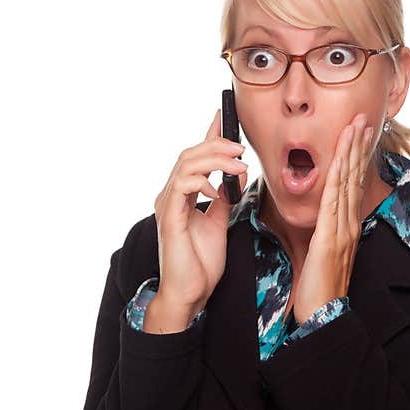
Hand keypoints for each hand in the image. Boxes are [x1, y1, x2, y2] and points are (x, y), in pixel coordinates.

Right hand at [152, 109, 248, 320]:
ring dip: (214, 159)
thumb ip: (225, 198)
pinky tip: (217, 190)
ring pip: (186, 164)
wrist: (190, 293)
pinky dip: (202, 182)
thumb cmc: (201, 263)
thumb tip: (237, 176)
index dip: (209, 135)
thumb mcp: (220, 223)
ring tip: (237, 165)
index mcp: (183, 194)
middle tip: (241, 149)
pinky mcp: (169, 217)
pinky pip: (182, 187)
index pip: (196, 157)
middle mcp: (171, 194)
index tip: (223, 117)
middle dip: (217, 145)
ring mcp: (167, 204)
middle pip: (190, 154)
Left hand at [291, 113, 373, 323]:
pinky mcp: (331, 238)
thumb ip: (325, 234)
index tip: (358, 134)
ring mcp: (342, 230)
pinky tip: (340, 158)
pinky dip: (338, 176)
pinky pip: (334, 201)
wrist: (324, 315)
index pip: (352, 184)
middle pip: (354, 177)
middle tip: (363, 118)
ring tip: (356, 127)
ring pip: (347, 183)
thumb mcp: (323, 255)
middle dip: (358, 146)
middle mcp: (349, 224)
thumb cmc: (319, 289)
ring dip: (351, 153)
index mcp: (346, 227)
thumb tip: (322, 220)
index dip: (355, 157)